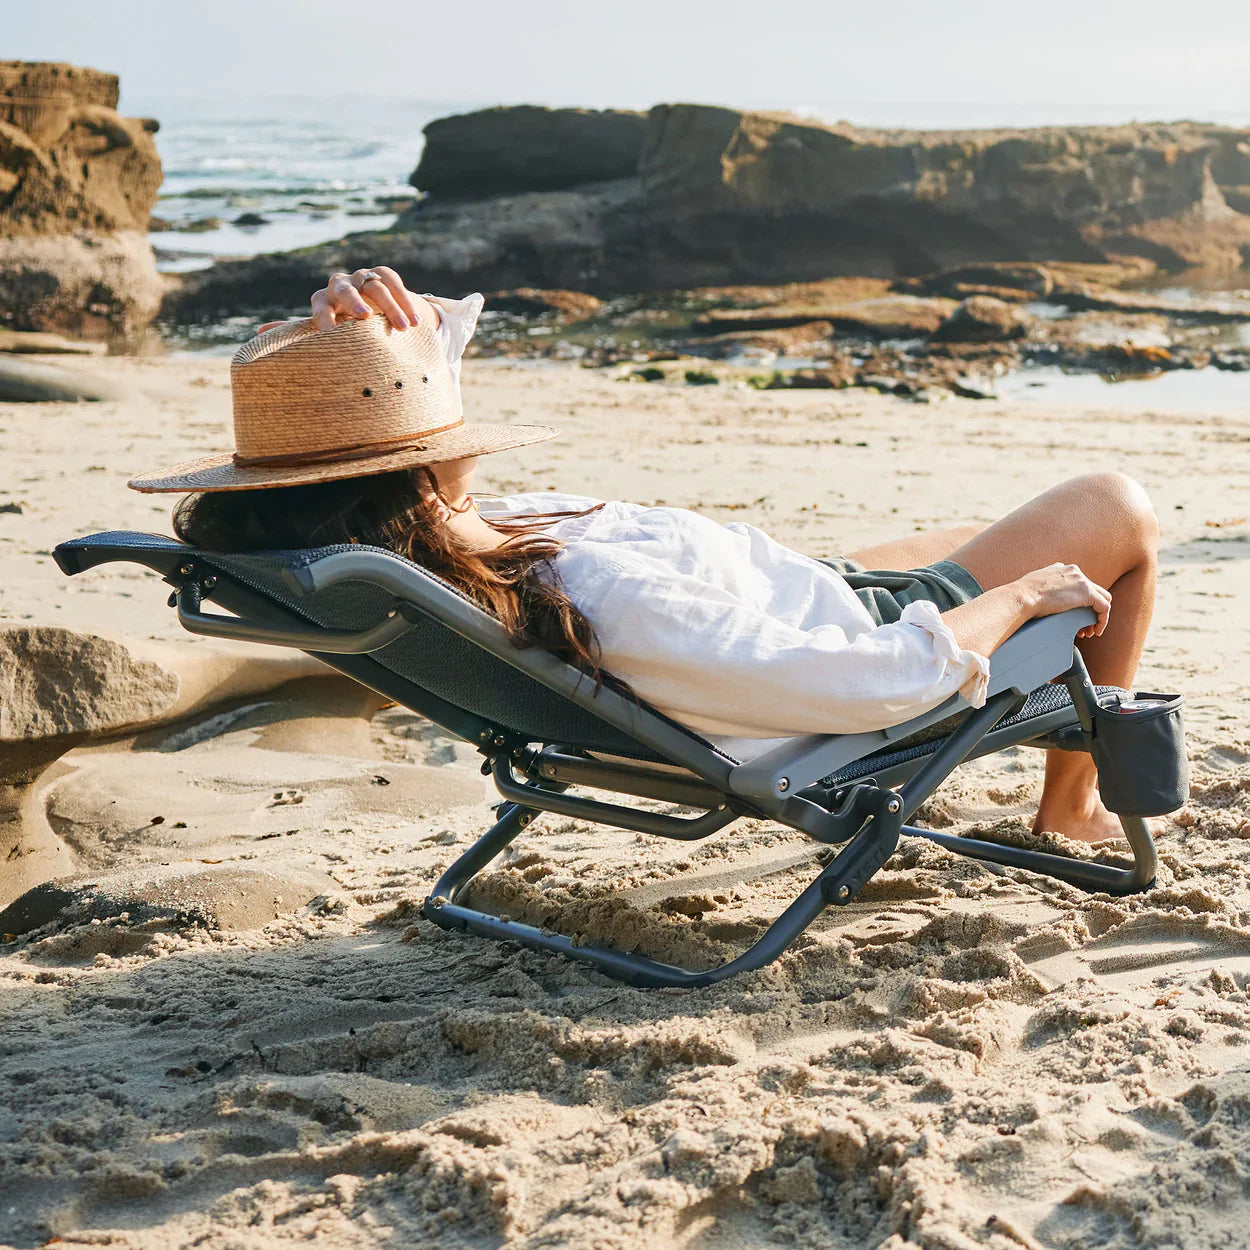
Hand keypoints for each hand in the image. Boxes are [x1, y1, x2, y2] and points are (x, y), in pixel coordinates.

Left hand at [257, 266, 425, 334]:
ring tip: (404, 329)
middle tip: (366, 318)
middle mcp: (339, 285)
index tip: (333, 336)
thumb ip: (297, 332)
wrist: (373, 312)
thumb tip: (257, 333)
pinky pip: (393, 282)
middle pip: (344, 289)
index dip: (324, 320)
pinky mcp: (383, 274)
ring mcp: (362, 277)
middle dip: (354, 302)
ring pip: (374, 286)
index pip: (318, 306)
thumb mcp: (322, 333)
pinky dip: (404, 300)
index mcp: (322, 301)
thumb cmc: (342, 329)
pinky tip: (415, 321)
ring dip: (390, 307)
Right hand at [1019, 563, 1111, 638]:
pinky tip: (1095, 631)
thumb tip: (1035, 601)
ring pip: (1102, 599)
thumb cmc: (1020, 597)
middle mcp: (1074, 571)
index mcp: (1060, 569)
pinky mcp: (1087, 592)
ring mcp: (1081, 580)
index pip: (1078, 584)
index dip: (1078, 602)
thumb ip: (1040, 590)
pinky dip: (1102, 620)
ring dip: (1097, 616)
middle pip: (1093, 591)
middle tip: (1083, 626)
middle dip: (1090, 610)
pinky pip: (1104, 607)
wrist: (1021, 596)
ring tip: (1088, 631)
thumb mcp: (1032, 587)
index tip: (1072, 616)